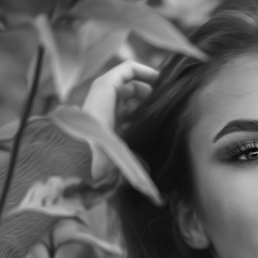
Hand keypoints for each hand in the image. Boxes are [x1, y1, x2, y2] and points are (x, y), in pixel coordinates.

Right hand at [82, 59, 157, 180]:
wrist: (88, 151)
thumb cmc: (105, 158)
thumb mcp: (127, 160)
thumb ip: (137, 163)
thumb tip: (152, 189)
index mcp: (109, 121)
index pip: (131, 108)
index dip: (148, 107)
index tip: (167, 109)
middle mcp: (105, 105)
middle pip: (132, 92)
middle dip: (151, 94)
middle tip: (168, 99)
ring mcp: (103, 92)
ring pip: (131, 79)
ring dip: (150, 81)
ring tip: (166, 87)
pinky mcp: (105, 82)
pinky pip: (128, 68)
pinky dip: (144, 70)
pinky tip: (158, 78)